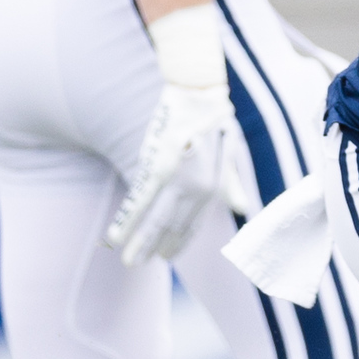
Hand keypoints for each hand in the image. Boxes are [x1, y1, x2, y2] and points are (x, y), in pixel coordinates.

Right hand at [105, 5, 255, 263]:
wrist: (200, 94)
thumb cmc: (214, 121)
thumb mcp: (229, 155)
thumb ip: (231, 185)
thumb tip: (244, 207)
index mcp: (212, 186)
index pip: (192, 222)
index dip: (179, 241)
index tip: (167, 256)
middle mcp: (197, 188)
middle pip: (172, 225)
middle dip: (154, 248)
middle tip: (138, 264)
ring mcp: (177, 179)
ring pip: (155, 219)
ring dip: (139, 242)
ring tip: (127, 260)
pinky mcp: (157, 167)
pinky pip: (139, 202)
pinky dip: (126, 221)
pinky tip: (114, 237)